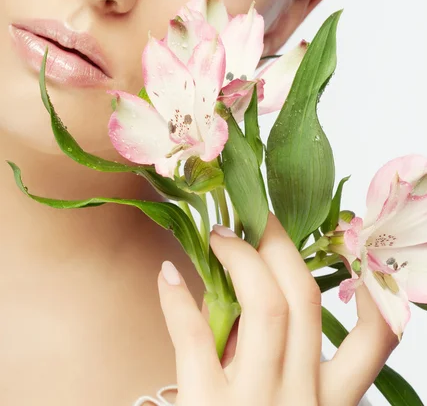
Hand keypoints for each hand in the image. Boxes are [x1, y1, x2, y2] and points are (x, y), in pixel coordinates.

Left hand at [158, 212, 397, 405]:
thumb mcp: (280, 404)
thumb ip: (274, 355)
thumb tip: (244, 286)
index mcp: (328, 402)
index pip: (376, 342)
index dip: (371, 292)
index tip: (346, 249)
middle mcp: (302, 400)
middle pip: (305, 301)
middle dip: (281, 246)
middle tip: (256, 217)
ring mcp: (257, 405)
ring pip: (266, 310)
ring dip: (241, 260)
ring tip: (218, 235)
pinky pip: (193, 340)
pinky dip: (177, 300)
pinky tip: (165, 274)